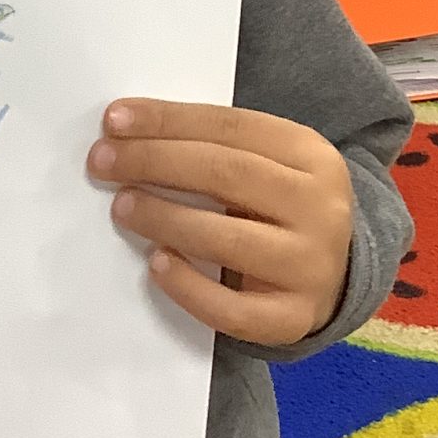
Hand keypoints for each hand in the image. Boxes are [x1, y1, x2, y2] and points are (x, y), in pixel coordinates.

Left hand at [88, 100, 353, 347]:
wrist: (334, 275)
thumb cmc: (277, 208)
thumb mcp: (267, 165)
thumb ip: (215, 148)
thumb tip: (129, 134)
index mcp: (312, 155)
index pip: (231, 127)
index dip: (169, 120)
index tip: (114, 120)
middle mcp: (320, 208)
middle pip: (227, 174)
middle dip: (155, 162)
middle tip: (103, 161)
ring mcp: (311, 266)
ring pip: (226, 239)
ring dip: (163, 217)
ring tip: (121, 206)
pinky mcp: (293, 318)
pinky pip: (231, 309)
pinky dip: (187, 286)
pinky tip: (155, 263)